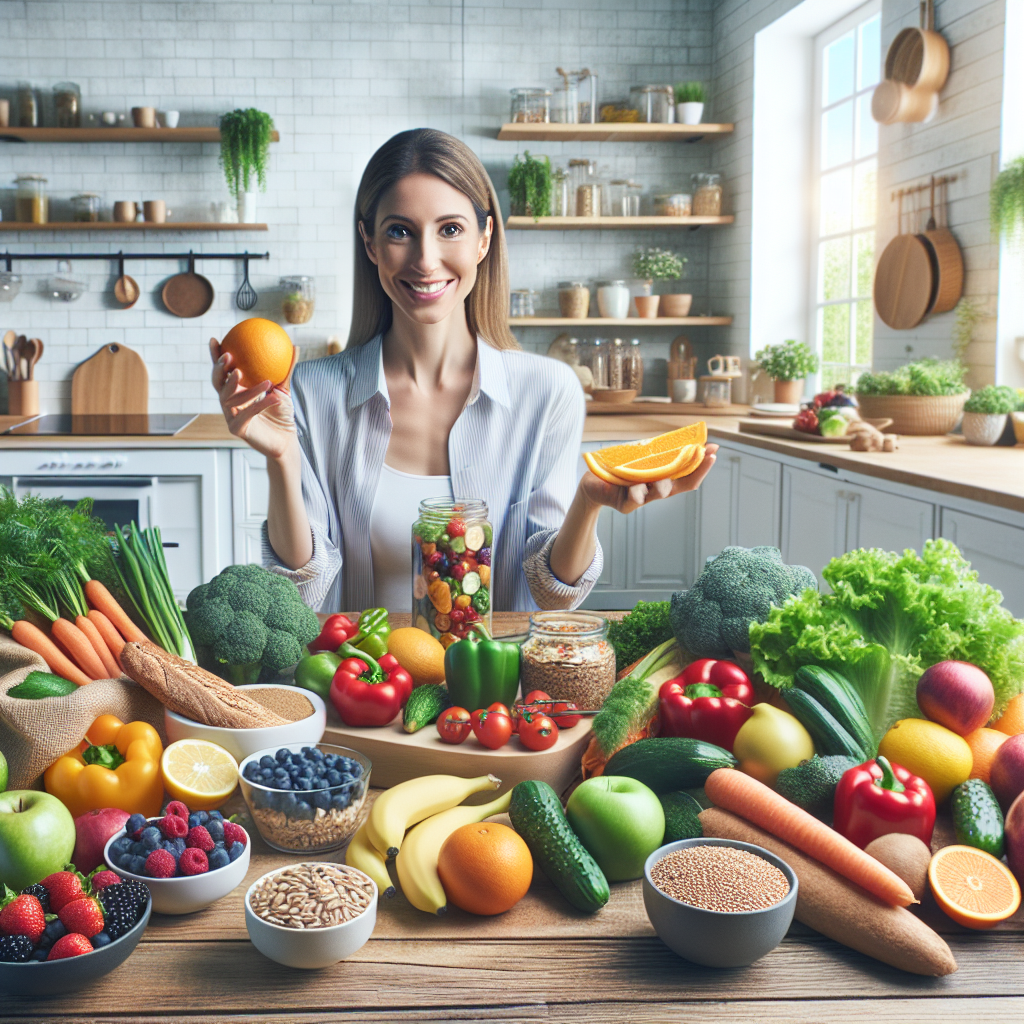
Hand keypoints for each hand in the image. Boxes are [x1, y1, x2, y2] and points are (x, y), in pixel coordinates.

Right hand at [210, 337, 297, 461]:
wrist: (285, 439)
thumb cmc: (282, 413)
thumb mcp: (284, 388)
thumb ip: (287, 369)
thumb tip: (295, 347)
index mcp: (235, 390)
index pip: (222, 371)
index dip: (215, 356)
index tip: (215, 339)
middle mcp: (229, 402)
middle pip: (217, 383)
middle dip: (219, 369)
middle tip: (228, 357)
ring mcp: (230, 416)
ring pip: (231, 398)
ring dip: (246, 387)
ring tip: (251, 376)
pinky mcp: (237, 429)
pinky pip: (247, 414)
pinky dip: (261, 404)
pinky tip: (272, 396)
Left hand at [580, 444, 718, 513]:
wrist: (593, 482)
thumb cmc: (620, 469)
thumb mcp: (641, 458)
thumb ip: (662, 451)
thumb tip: (686, 438)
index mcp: (663, 479)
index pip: (689, 476)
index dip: (703, 465)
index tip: (714, 451)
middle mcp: (656, 491)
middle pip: (682, 485)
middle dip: (697, 471)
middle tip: (706, 457)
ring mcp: (643, 499)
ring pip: (660, 494)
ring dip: (663, 484)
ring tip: (661, 479)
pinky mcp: (625, 504)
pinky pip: (634, 500)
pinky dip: (636, 492)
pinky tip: (636, 487)